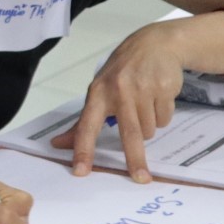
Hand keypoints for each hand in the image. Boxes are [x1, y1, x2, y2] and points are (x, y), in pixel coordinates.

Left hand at [52, 24, 189, 180]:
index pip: (86, 127)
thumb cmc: (120, 74)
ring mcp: (143, 88)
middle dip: (135, 158)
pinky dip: (162, 116)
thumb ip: (81, 123)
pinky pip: (165, 119)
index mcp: (97, 94)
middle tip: (140, 178)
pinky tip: (157, 98)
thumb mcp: (97, 93)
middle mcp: (119, 91)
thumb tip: (58, 145)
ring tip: (144, 106)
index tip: (81, 171)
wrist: (153, 45)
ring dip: (148, 127)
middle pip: (129, 133)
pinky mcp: (165, 87)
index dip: (83, 150)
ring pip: (149, 129)